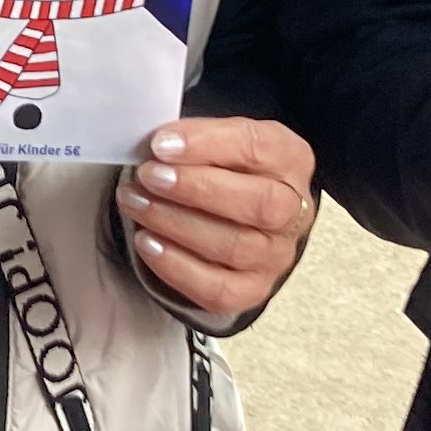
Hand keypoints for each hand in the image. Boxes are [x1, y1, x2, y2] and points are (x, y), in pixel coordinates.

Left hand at [116, 117, 315, 319]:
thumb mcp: (216, 141)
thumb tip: (159, 147)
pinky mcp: (253, 290)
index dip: (206, 145)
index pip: (258, 148)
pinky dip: (177, 266)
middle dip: (195, 189)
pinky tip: (147, 243)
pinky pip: (219, 289)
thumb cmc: (220, 170)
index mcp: (289, 159)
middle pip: (259, 203)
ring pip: (235, 246)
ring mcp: (276, 256)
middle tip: (148, 176)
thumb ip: (194, 140)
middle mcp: (294, 211)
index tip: (160, 144)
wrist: (232, 216)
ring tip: (135, 203)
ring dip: (176, 223)